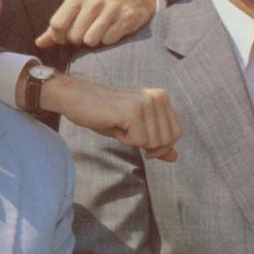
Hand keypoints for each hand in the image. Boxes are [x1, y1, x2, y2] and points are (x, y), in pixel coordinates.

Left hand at [35, 0, 155, 49]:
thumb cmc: (101, 4)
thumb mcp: (78, 8)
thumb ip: (58, 26)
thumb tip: (39, 43)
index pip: (57, 25)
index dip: (60, 37)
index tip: (67, 37)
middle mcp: (94, 0)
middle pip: (74, 36)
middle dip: (79, 40)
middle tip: (87, 33)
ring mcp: (112, 7)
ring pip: (91, 40)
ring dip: (94, 41)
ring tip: (100, 32)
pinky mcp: (127, 16)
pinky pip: (109, 40)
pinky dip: (110, 40)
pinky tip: (114, 30)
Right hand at [41, 72, 180, 160]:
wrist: (77, 98)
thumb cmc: (105, 114)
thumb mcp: (135, 128)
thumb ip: (156, 141)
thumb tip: (174, 157)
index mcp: (161, 97)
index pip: (176, 133)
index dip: (161, 146)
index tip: (142, 143)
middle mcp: (158, 97)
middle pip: (167, 140)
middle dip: (147, 145)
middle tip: (127, 130)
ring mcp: (146, 103)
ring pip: (153, 143)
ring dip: (133, 140)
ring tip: (119, 125)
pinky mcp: (133, 111)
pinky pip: (139, 141)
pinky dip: (124, 139)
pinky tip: (114, 124)